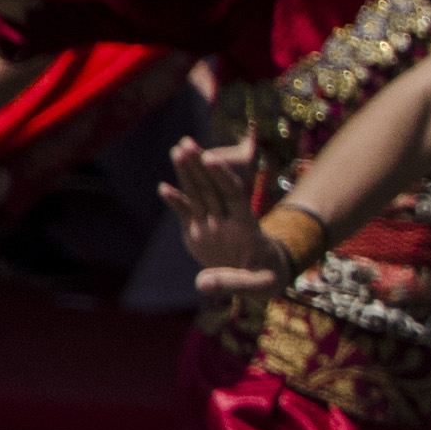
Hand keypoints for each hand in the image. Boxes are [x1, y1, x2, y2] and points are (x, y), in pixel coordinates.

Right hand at [162, 137, 292, 301]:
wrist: (261, 279)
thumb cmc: (267, 280)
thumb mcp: (260, 286)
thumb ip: (234, 283)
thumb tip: (201, 284)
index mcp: (247, 227)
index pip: (234, 196)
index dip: (223, 178)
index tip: (211, 159)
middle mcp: (227, 220)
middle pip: (212, 189)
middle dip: (199, 166)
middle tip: (186, 143)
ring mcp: (211, 224)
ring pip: (199, 194)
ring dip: (188, 173)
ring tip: (177, 149)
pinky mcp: (198, 232)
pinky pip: (186, 213)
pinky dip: (176, 201)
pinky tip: (164, 187)